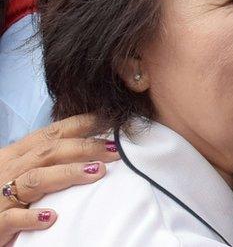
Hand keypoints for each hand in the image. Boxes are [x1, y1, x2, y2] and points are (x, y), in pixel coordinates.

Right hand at [0, 115, 119, 244]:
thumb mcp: (21, 170)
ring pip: (36, 179)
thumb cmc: (3, 194)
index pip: (51, 134)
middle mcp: (10, 170)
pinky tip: (52, 218)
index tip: (109, 120)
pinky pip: (13, 218)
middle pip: (49, 152)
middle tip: (115, 150)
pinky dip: (31, 217)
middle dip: (84, 148)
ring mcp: (1, 195)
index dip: (80, 125)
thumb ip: (48, 160)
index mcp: (16, 155)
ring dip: (68, 174)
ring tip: (97, 172)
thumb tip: (90, 151)